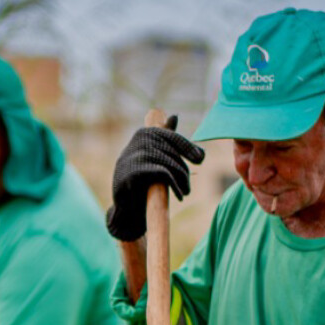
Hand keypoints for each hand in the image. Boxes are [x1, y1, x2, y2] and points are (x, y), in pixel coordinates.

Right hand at [107, 119, 205, 242]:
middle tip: (187, 186)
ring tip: (185, 191)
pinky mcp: (133, 172)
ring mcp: (134, 155)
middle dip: (183, 171)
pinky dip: (174, 184)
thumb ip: (164, 138)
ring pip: (169, 162)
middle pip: (172, 152)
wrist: (124, 208)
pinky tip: (179, 194)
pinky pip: (163, 173)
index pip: (172, 137)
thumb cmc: (139, 181)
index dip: (188, 148)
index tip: (200, 159)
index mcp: (144, 133)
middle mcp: (138, 140)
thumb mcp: (152, 158)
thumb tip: (174, 116)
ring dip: (181, 179)